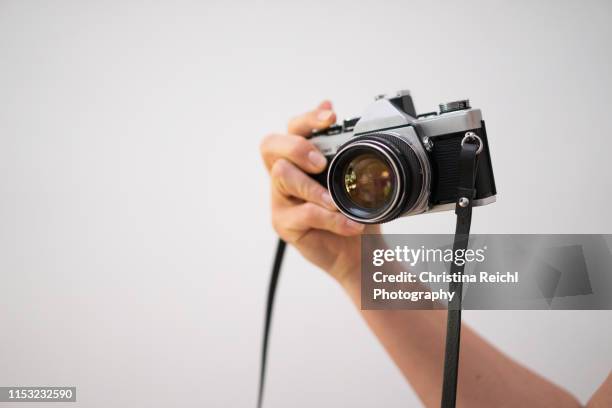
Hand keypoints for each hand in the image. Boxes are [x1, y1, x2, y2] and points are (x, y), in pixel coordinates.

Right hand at [260, 101, 379, 283]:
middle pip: (271, 145)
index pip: (294, 127)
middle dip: (296, 147)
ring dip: (312, 187)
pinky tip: (350, 224)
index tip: (331, 115)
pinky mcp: (284, 223)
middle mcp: (285, 173)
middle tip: (320, 163)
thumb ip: (350, 152)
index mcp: (301, 156)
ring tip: (337, 203)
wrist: (358, 249)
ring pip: (282, 176)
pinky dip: (331, 219)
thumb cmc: (353, 210)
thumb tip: (357, 127)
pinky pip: (304, 213)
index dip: (308, 118)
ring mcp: (281, 198)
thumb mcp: (358, 179)